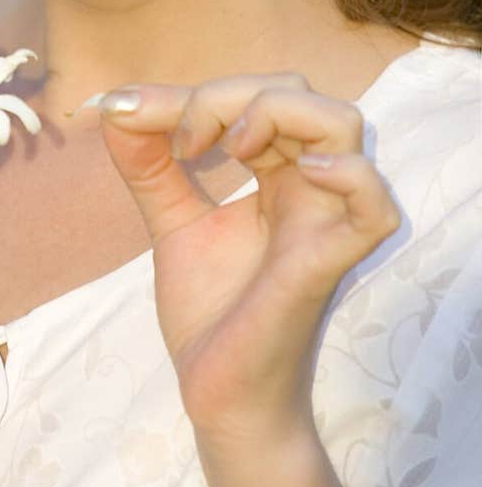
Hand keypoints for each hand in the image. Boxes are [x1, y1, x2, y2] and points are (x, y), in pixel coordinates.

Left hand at [91, 74, 400, 448]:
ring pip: (341, 125)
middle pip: (298, 93)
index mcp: (279, 173)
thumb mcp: (172, 221)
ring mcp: (324, 221)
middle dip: (226, 95)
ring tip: (228, 146)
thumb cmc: (211, 310)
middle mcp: (309, 187)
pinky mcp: (327, 262)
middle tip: (180, 142)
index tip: (126, 113)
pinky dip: (346, 175)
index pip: (258, 95)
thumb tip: (113, 108)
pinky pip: (373, 207)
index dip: (194, 93)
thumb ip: (148, 166)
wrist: (216, 393)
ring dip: (275, 112)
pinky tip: (297, 172)